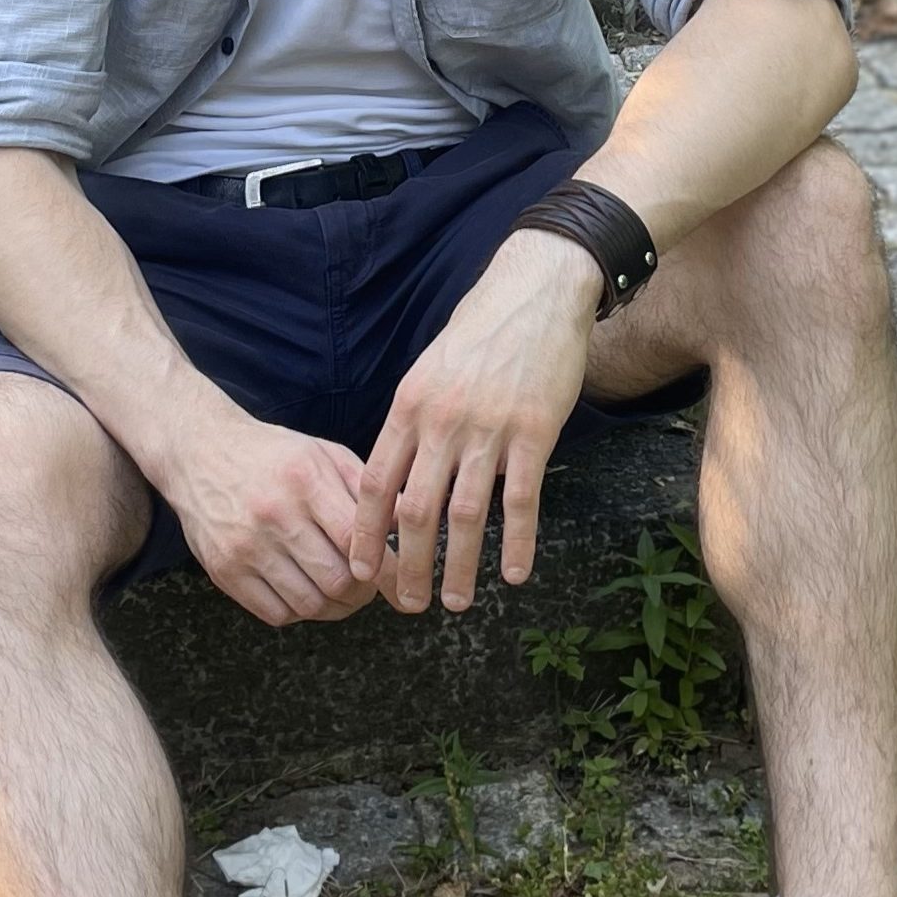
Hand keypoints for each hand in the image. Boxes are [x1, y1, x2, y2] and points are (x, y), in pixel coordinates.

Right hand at [155, 404, 379, 628]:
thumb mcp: (324, 454)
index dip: (386, 569)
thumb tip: (410, 522)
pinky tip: (306, 593)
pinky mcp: (223, 570)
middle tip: (368, 587)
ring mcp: (245, 545)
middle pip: (337, 580)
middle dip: (364, 593)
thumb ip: (367, 489)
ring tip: (342, 593)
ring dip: (336, 607)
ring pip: (309, 603)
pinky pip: (276, 614)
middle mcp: (274, 513)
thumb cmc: (273, 454)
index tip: (400, 581)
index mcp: (305, 479)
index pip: (357, 540)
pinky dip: (300, 612)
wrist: (199, 452)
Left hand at [351, 229, 598, 613]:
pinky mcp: (534, 431)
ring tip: (455, 603)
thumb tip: (398, 474)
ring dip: (458, 566)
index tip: (361, 571)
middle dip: (407, 566)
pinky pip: (522, 500)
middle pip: (415, 509)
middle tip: (405, 605)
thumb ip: (413, 421)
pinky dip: (518, 543)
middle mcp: (441, 421)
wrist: (535, 290)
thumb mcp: (429, 369)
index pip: (375, 483)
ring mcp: (488, 428)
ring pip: (465, 514)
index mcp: (409, 405)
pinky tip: (515, 575)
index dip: (365, 533)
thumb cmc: (480, 331)